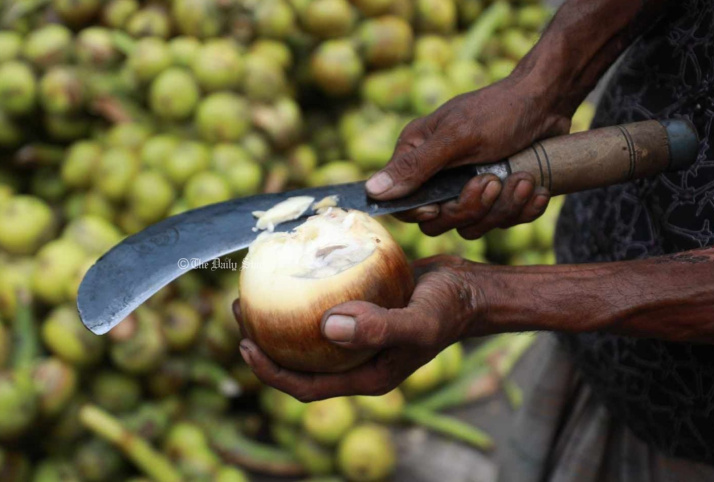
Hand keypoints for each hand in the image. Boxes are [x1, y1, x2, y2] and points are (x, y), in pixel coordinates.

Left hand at [234, 256, 484, 401]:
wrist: (472, 291)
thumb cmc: (450, 309)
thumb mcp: (418, 322)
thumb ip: (379, 328)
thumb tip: (327, 328)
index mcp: (365, 376)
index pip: (307, 386)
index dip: (271, 372)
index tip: (244, 345)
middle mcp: (357, 360)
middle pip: (299, 361)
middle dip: (264, 342)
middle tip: (241, 309)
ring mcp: (359, 337)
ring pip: (308, 333)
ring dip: (280, 316)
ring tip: (256, 289)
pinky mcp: (362, 311)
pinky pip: (324, 305)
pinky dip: (304, 293)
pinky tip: (293, 267)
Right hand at [367, 76, 571, 238]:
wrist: (549, 101)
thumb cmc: (500, 111)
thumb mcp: (455, 138)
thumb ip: (414, 167)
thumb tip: (372, 191)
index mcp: (418, 155)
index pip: (403, 204)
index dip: (420, 212)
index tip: (439, 206)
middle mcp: (439, 175)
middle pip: (439, 221)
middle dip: (471, 207)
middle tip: (493, 180)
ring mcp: (468, 187)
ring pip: (473, 226)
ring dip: (503, 207)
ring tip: (522, 179)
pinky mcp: (498, 196)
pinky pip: (502, 222)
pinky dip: (524, 208)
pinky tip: (536, 187)